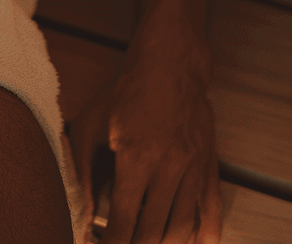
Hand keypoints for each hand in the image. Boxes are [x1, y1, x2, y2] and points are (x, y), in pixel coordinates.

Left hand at [70, 28, 220, 243]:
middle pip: (155, 229)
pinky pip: (211, 210)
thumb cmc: (123, 93)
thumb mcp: (90, 123)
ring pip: (184, 226)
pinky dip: (204, 234)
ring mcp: (194, 167)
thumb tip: (80, 209)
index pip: (124, 217)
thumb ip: (81, 168)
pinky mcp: (209, 165)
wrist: (169, 65)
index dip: (113, 242)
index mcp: (136, 156)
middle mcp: (170, 166)